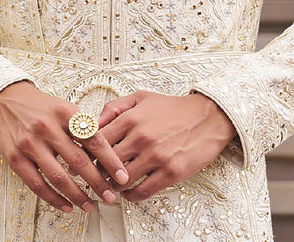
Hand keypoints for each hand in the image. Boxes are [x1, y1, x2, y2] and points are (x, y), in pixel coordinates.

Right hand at [0, 81, 128, 212]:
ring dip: (77, 195)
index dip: (110, 159)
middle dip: (97, 182)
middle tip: (110, 196)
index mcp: (65, 112)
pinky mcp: (16, 158)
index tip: (122, 175)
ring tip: (90, 205)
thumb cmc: (42, 108)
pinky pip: (37, 185)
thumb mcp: (65, 108)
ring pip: (59, 176)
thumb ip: (83, 127)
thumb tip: (107, 151)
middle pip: (78, 160)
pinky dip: (54, 199)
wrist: (8, 101)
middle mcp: (47, 127)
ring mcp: (30, 144)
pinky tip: (66, 205)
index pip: (93, 139)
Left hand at [96, 90, 236, 201]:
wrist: (207, 117)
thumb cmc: (173, 108)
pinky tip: (129, 192)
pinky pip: (142, 192)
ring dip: (114, 186)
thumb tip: (94, 123)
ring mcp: (156, 156)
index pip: (99, 141)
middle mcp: (141, 138)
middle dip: (98, 172)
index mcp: (131, 119)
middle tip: (96, 176)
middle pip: (107, 163)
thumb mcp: (141, 98)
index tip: (86, 158)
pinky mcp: (170, 172)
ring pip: (122, 180)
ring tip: (112, 185)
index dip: (89, 152)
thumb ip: (115, 107)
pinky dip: (131, 196)